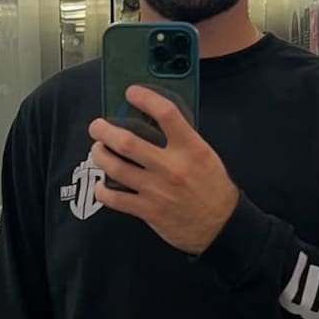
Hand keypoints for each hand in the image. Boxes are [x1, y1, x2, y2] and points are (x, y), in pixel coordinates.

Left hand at [88, 85, 239, 255]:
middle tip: (97, 126)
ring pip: (115, 167)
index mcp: (191, 148)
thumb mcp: (204, 155)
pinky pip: (115, 198)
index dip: (145, 98)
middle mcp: (172, 167)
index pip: (166, 114)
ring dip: (99, 155)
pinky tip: (101, 183)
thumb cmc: (212, 187)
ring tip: (97, 150)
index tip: (131, 92)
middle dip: (104, 130)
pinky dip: (102, 189)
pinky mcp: (148, 210)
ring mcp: (157, 190)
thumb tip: (152, 119)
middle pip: (127, 142)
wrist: (221, 225)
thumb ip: (181, 138)